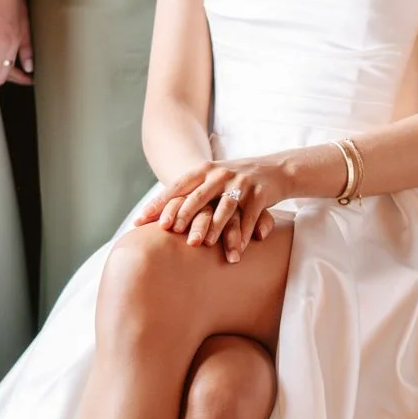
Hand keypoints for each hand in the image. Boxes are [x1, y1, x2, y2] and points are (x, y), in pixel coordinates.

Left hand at [133, 156, 281, 263]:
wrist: (276, 169)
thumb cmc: (235, 180)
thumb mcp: (213, 180)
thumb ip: (190, 192)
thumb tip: (156, 215)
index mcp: (204, 171)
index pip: (177, 187)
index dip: (158, 203)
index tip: (141, 220)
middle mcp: (221, 174)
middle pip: (199, 196)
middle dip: (184, 214)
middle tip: (171, 231)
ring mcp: (241, 183)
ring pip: (225, 207)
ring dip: (215, 227)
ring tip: (205, 244)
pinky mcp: (260, 193)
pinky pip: (249, 216)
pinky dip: (243, 233)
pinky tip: (237, 249)